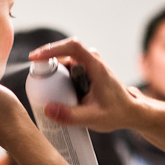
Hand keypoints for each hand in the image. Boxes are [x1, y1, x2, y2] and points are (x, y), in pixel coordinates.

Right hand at [28, 38, 146, 131]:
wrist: (130, 112)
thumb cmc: (116, 113)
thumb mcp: (92, 118)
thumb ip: (69, 115)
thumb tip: (46, 110)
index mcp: (95, 66)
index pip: (72, 47)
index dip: (52, 49)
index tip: (35, 58)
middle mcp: (92, 60)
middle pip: (64, 53)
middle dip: (46, 62)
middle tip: (34, 77)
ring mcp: (89, 65)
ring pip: (64, 61)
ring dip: (52, 72)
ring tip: (42, 87)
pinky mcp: (86, 71)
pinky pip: (67, 69)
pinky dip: (58, 77)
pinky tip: (52, 91)